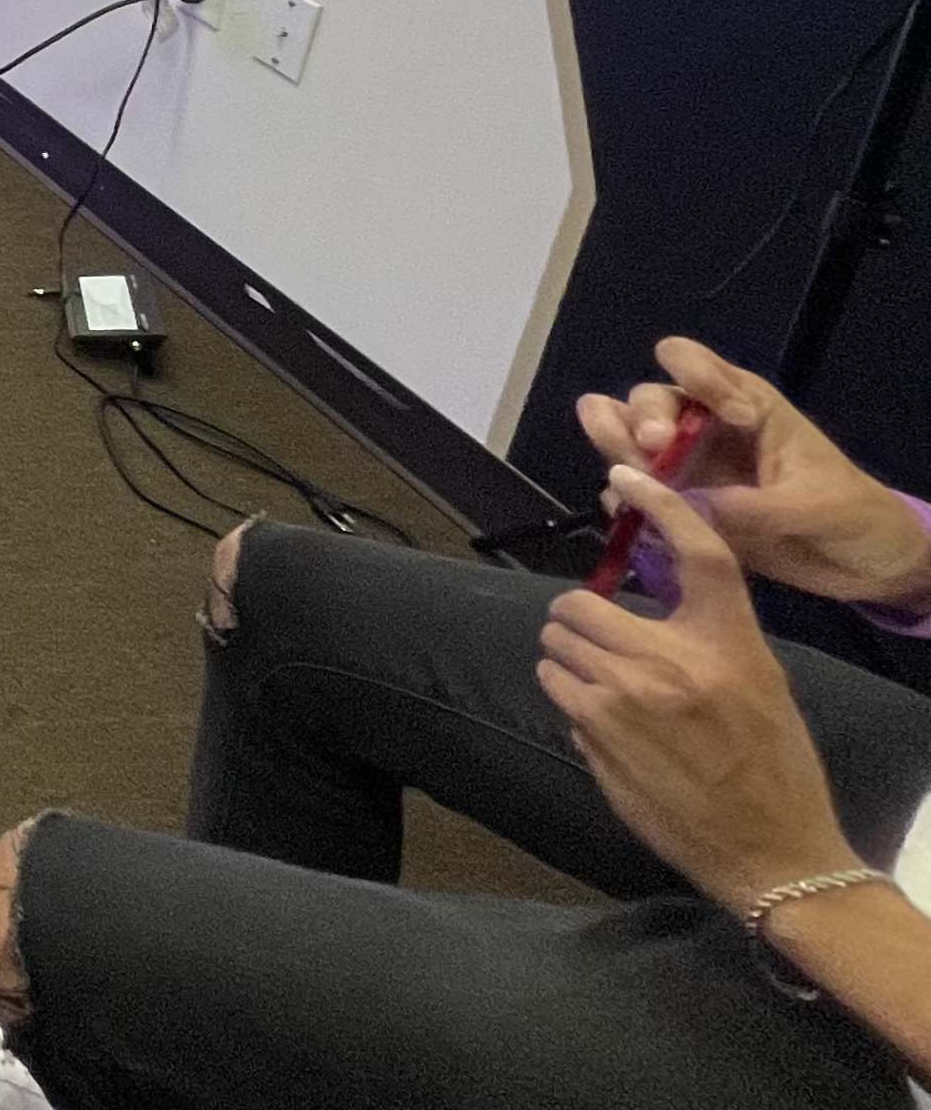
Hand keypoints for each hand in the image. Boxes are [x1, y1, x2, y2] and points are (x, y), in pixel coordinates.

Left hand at [539, 466, 860, 907]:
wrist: (777, 854)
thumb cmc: (775, 765)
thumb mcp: (761, 683)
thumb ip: (705, 638)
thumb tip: (642, 610)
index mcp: (728, 643)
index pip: (697, 553)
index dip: (660, 505)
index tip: (628, 478)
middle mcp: (671, 662)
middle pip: (578, 605)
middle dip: (580, 621)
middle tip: (600, 642)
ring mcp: (624, 701)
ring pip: (556, 648)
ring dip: (569, 661)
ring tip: (603, 687)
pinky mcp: (595, 738)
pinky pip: (559, 695)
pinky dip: (570, 700)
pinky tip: (607, 726)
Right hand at [577, 335, 930, 608]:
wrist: (863, 565)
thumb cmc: (852, 515)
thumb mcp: (818, 506)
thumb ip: (761, 507)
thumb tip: (697, 507)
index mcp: (744, 405)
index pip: (692, 362)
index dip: (695, 376)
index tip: (728, 415)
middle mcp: (704, 428)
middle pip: (649, 400)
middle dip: (642, 419)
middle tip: (653, 450)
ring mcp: (689, 468)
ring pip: (627, 440)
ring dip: (615, 450)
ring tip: (626, 478)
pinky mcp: (682, 506)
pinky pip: (633, 493)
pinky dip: (622, 499)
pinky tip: (629, 515)